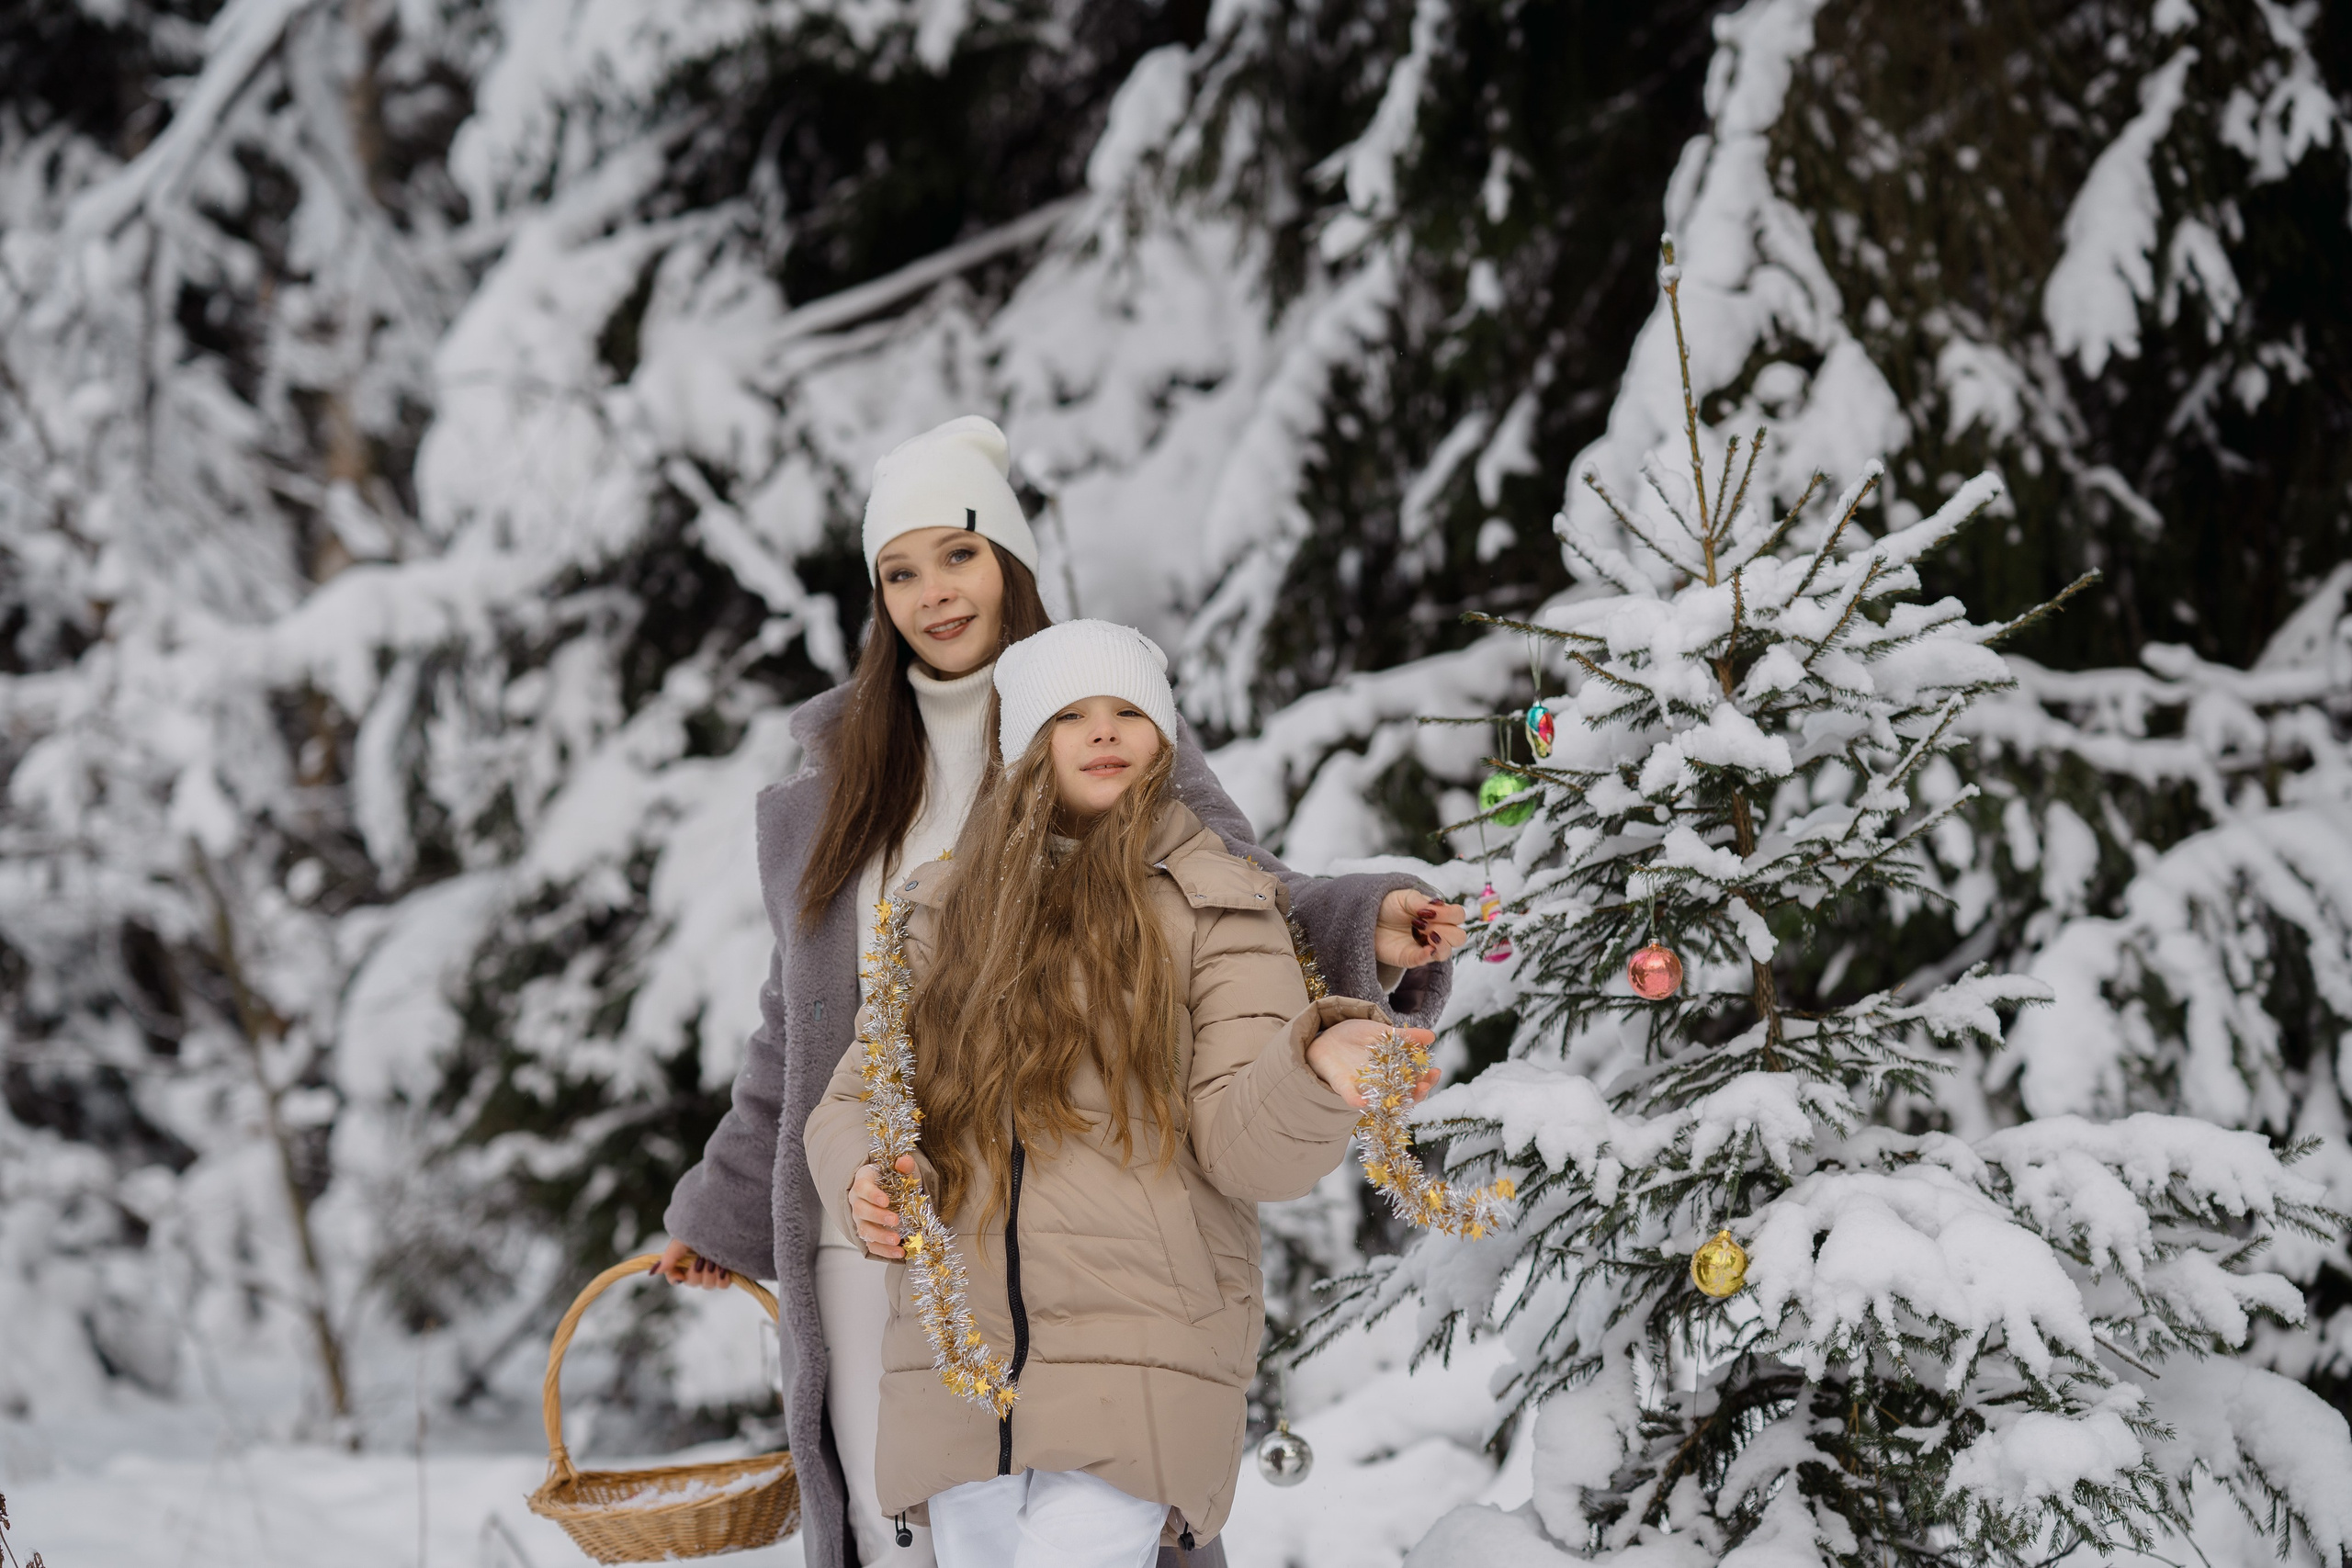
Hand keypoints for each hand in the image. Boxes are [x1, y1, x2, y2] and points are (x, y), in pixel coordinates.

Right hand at [651, 1237, 730, 1288]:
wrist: (721, 1221)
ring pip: (707, 1285)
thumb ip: (669, 1257)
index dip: (676, 1278)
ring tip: (714, 1259)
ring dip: (710, 1273)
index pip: (674, 1278)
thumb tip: (653, 1272)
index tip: (681, 1276)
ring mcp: (712, 1271)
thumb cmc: (699, 1229)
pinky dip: (722, 1278)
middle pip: (692, 1283)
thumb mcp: (681, 1241)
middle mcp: (697, 1267)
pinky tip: (723, 1268)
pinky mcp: (726, 1273)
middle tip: (702, 1258)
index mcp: (684, 1260)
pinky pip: (722, 1285)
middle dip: (697, 1272)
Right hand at [850, 1156, 917, 1258]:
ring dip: (880, 1236)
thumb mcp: (901, 1171)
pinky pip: (871, 1245)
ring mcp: (860, 1220)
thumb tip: (904, 1162)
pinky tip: (899, 1252)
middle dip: (877, 1217)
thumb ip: (904, 1166)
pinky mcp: (867, 1235)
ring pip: (863, 1230)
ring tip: (896, 1240)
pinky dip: (884, 1251)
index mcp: (863, 1182)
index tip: (886, 1201)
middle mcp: (857, 1202)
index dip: (872, 1195)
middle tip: (895, 1220)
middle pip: (860, 1210)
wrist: (892, 1194)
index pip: (862, 1187)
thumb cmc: (894, 1180)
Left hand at [1306, 1017, 1439, 1108]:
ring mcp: (1364, 1087)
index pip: (1416, 1081)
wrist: (1329, 1037)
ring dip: (1394, 1100)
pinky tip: (1361, 1102)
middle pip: (1405, 1096)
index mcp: (1395, 1072)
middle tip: (1424, 1086)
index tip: (1435, 1072)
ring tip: (1405, 1096)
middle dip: (1417, 1093)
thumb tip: (1431, 1035)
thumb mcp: (1385, 1033)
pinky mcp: (1344, 1087)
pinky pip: (1351, 1097)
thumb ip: (1406, 1036)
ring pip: (1382, 1100)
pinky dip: (1356, 1100)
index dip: (1428, 1080)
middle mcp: (1382, 1084)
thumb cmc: (1360, 1037)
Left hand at [1375, 890, 1468, 968]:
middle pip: (1459, 937)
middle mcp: (1436, 931)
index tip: (1430, 911)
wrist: (1367, 918)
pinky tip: (1425, 947)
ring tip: (1424, 933)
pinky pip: (1425, 961)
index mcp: (1438, 914)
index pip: (1458, 916)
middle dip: (1446, 929)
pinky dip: (1427, 955)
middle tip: (1424, 923)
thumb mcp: (1405, 897)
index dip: (1449, 914)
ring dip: (1440, 943)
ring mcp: (1425, 947)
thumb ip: (1422, 902)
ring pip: (1446, 952)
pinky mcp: (1411, 958)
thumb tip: (1437, 910)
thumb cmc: (1388, 905)